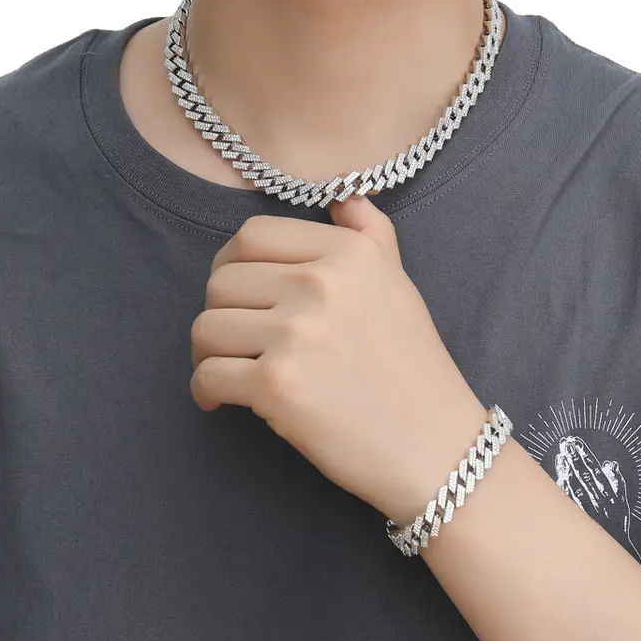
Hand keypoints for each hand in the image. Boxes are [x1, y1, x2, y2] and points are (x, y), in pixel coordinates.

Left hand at [189, 196, 488, 525]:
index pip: (251, 236)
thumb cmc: (415, 372)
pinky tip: (221, 402)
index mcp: (348, 254)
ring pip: (206, 328)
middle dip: (219, 314)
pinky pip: (208, 375)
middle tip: (233, 342)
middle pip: (221, 282)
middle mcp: (322, 284)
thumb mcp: (400, 284)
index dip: (232, 267)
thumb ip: (369, 233)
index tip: (239, 297)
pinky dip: (205, 392)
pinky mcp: (277, 384)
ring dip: (207, 354)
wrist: (434, 448)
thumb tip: (342, 193)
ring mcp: (297, 333)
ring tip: (227, 371)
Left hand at [554, 435, 640, 563]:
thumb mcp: (623, 503)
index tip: (576, 443)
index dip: (585, 457)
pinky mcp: (575, 515)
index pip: (594, 471)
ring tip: (560, 454)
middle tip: (566, 443)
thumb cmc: (617, 523)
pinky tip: (557, 475)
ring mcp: (584, 507)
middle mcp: (596, 499)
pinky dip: (562, 484)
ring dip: (566, 469)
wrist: (612, 548)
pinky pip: (567, 497)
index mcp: (608, 494)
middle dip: (573, 458)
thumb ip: (617, 482)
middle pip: (582, 475)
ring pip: (573, 485)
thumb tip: (610, 464)